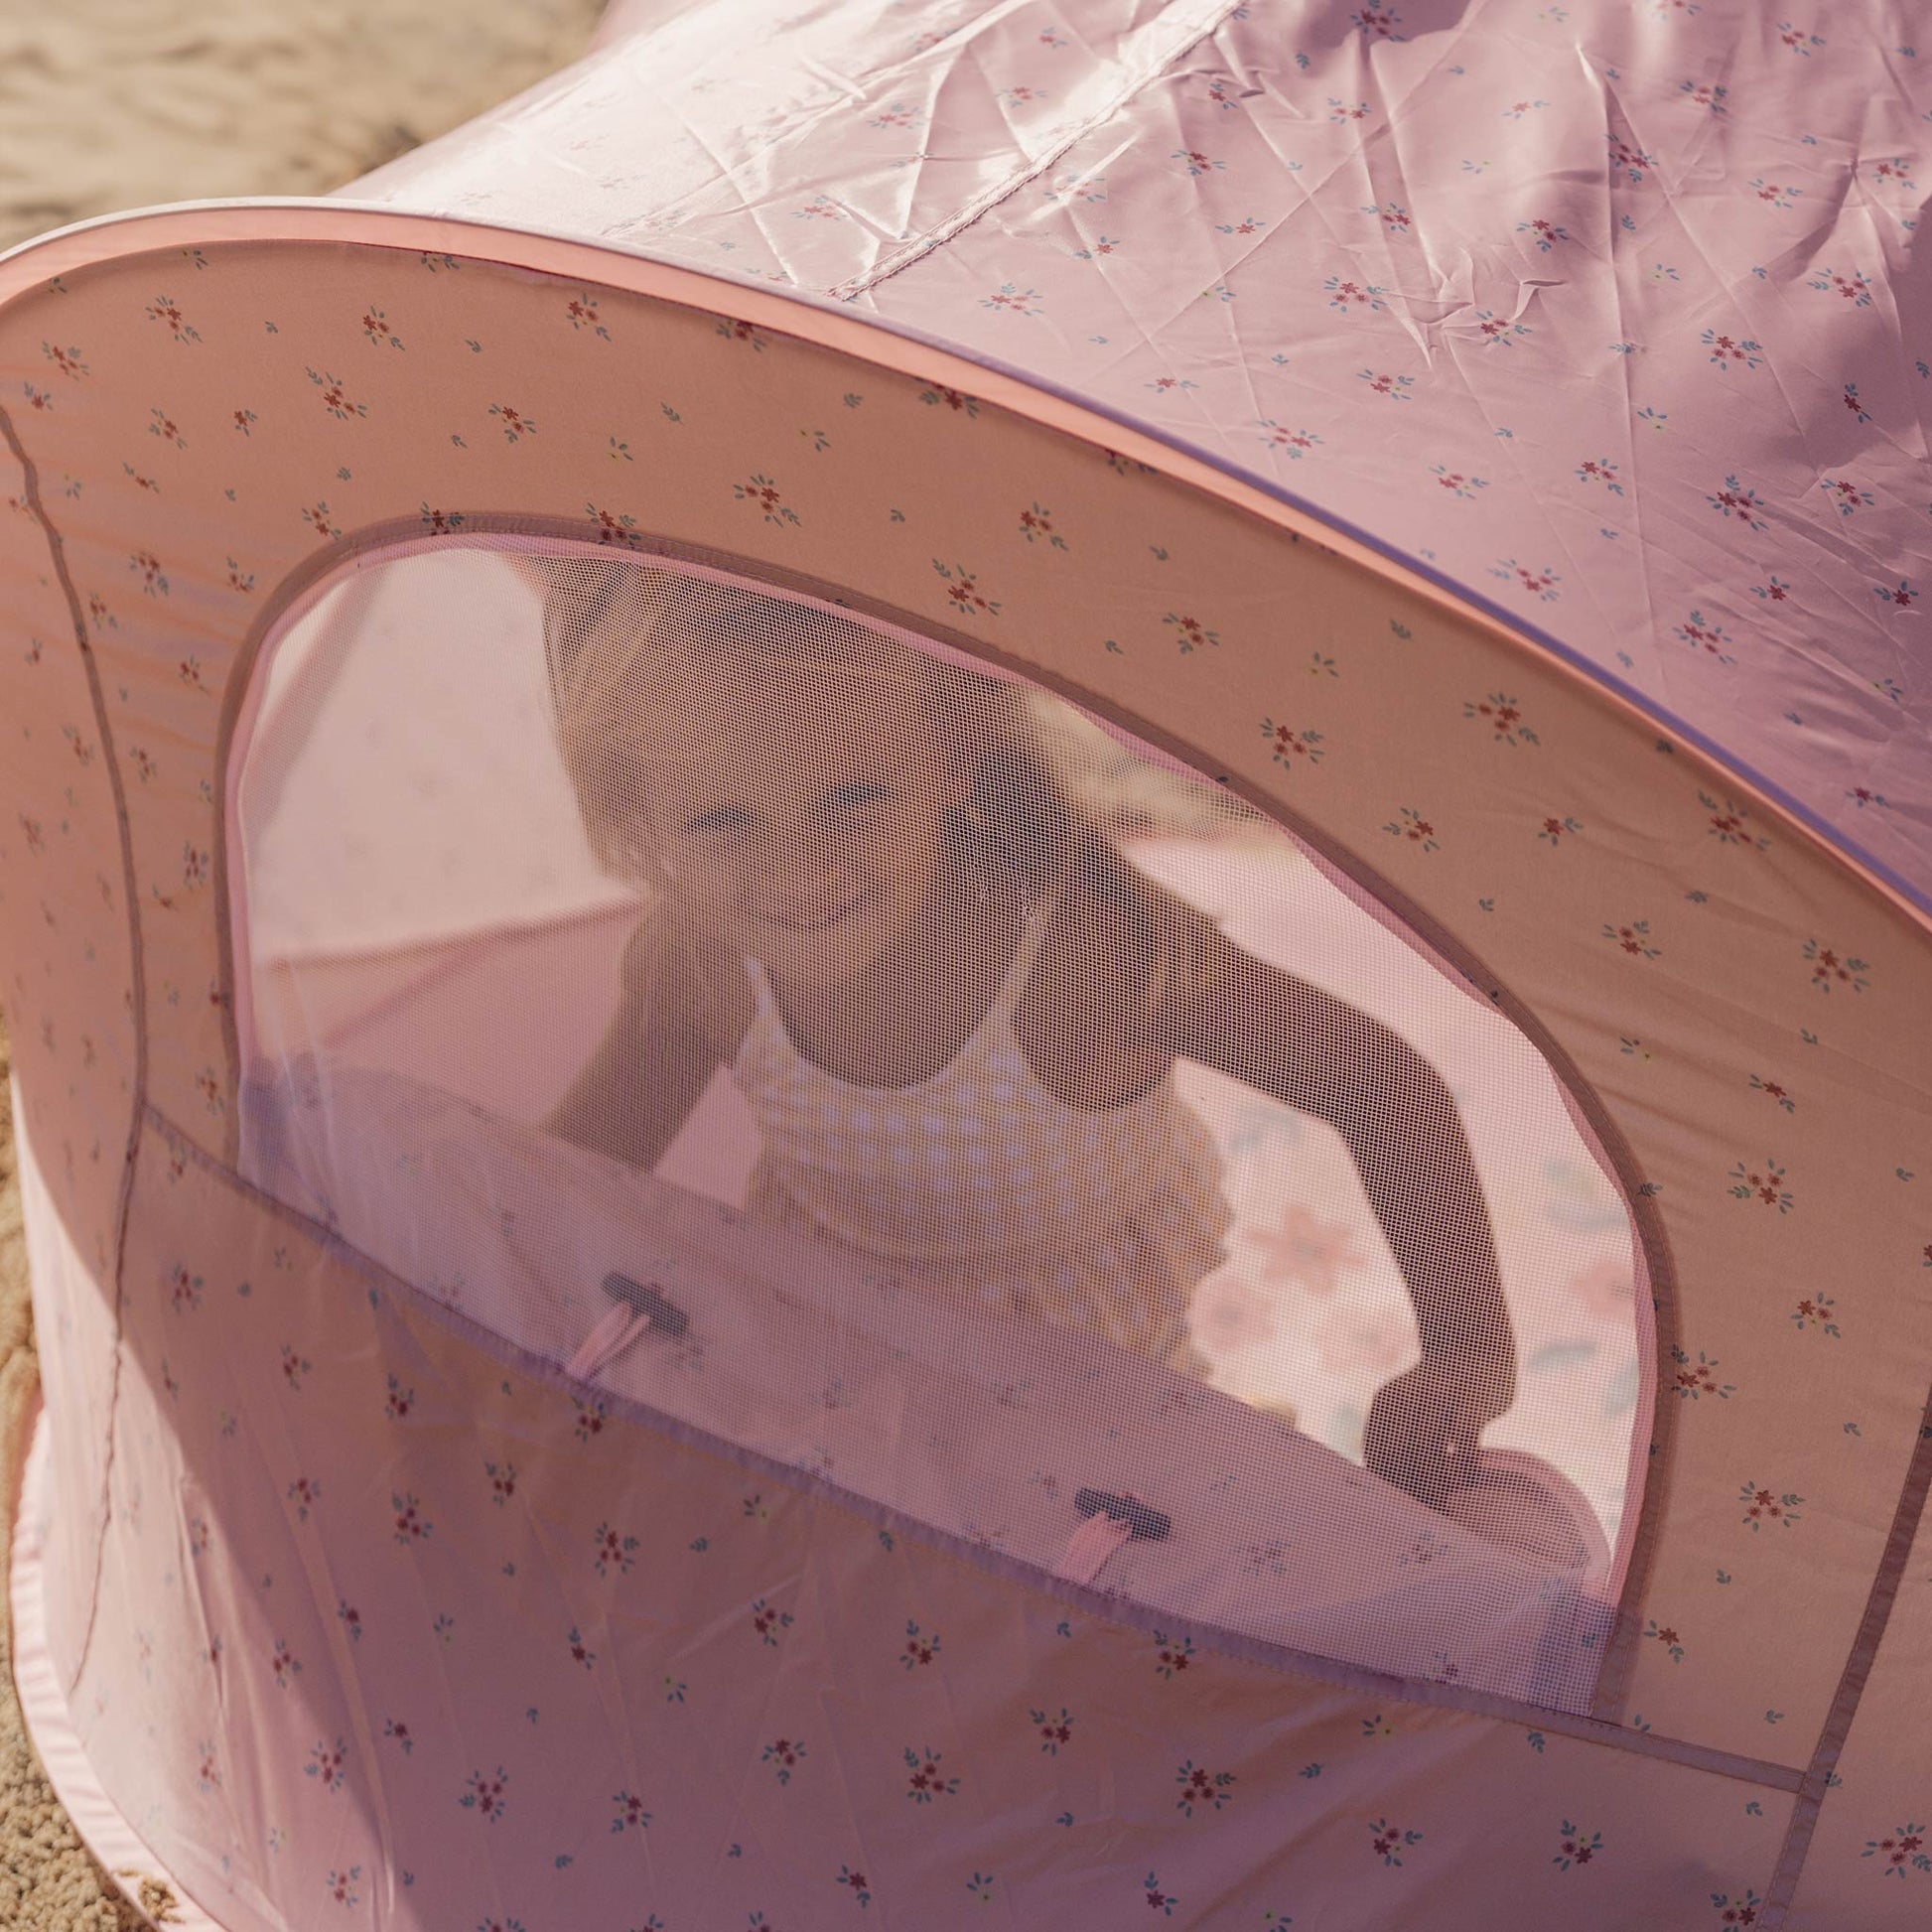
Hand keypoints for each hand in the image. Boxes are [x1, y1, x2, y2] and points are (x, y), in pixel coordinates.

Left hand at [1362, 1360, 1491, 1509]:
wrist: (1473, 1343)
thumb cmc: (1440, 1389)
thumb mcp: (1409, 1405)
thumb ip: (1396, 1438)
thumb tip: (1383, 1483)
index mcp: (1387, 1403)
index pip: (1378, 1452)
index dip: (1386, 1483)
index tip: (1396, 1511)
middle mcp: (1409, 1398)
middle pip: (1400, 1456)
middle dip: (1409, 1490)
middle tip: (1421, 1516)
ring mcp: (1442, 1398)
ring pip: (1428, 1452)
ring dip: (1433, 1485)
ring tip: (1441, 1507)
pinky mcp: (1472, 1402)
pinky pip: (1463, 1442)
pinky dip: (1460, 1465)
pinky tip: (1461, 1480)